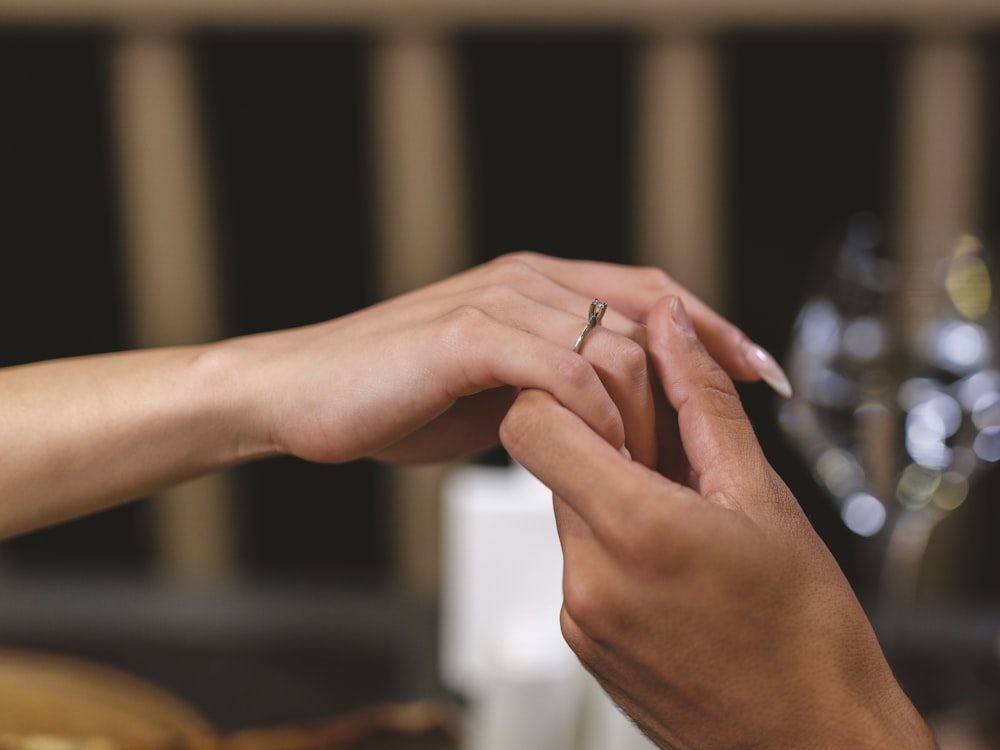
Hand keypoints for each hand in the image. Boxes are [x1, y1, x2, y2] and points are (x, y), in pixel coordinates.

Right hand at [229, 252, 779, 465]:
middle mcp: (529, 280)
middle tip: (715, 449)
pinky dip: (593, 417)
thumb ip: (552, 382)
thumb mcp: (494, 386)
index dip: (717, 330)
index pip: (655, 293)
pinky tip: (599, 455)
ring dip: (644, 414)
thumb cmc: (394, 395)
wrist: (303, 395)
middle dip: (699, 382)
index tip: (764, 374)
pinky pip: (562, 371)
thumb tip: (611, 410)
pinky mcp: (468, 335)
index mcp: (541, 286)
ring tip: (652, 470)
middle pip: (652, 316)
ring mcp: (500, 302)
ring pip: (616, 348)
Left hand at [500, 296, 935, 748]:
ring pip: (565, 509)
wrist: (809, 742)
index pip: (533, 423)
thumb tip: (672, 330)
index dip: (564, 389)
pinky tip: (671, 559)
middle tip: (669, 451)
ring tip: (683, 511)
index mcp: (635, 530)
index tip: (615, 391)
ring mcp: (579, 617)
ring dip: (611, 491)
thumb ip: (703, 402)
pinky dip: (613, 541)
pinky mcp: (580, 642)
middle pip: (549, 462)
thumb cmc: (806, 634)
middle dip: (602, 439)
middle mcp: (589, 579)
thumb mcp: (762, 496)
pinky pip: (576, 561)